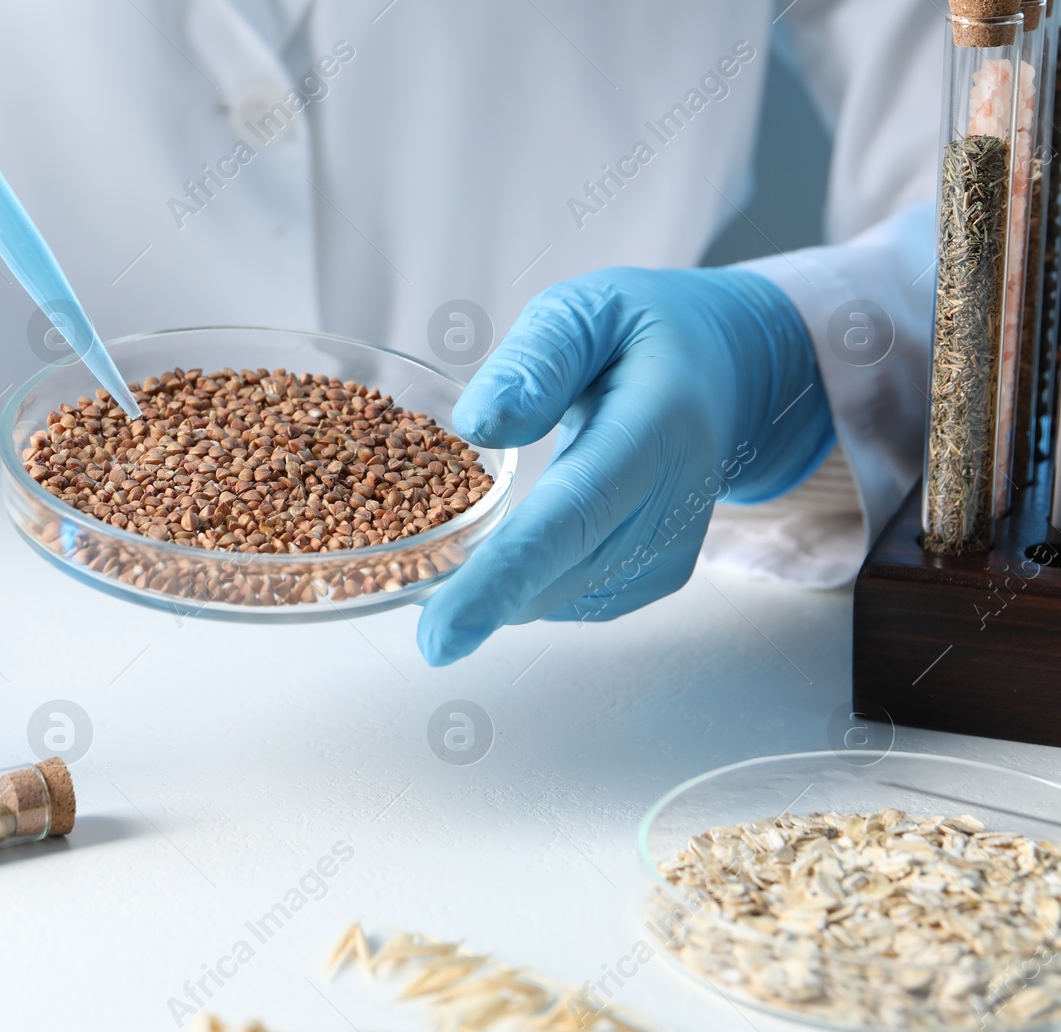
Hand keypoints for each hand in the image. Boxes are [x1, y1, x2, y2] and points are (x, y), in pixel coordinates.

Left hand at [417, 266, 834, 664]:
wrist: (725, 371)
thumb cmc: (641, 334)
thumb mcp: (587, 309)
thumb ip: (538, 360)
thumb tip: (480, 425)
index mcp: (656, 428)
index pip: (574, 516)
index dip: (504, 579)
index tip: (443, 634)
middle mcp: (673, 504)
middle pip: (559, 575)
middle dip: (471, 599)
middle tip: (394, 586)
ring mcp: (669, 550)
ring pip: (555, 597)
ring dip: (490, 587)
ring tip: (439, 543)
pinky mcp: (653, 576)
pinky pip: (565, 596)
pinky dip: (519, 581)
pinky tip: (495, 544)